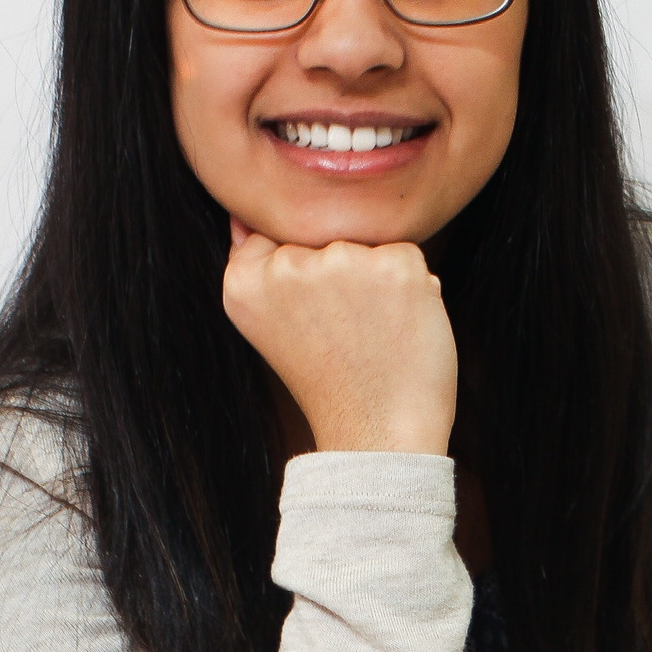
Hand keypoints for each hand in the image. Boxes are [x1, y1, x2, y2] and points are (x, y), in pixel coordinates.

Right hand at [222, 219, 457, 453]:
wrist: (376, 433)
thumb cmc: (329, 380)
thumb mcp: (269, 323)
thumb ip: (254, 265)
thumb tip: (241, 217)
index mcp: (243, 282)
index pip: (275, 236)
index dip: (303, 279)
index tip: (310, 322)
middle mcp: (287, 268)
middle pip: (322, 235)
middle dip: (339, 274)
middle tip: (342, 334)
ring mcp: (342, 263)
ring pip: (364, 242)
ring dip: (376, 277)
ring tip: (370, 332)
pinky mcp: (395, 267)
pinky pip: (405, 253)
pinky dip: (410, 285)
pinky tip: (398, 327)